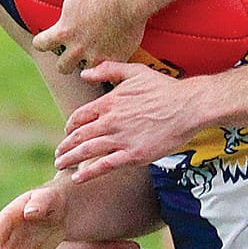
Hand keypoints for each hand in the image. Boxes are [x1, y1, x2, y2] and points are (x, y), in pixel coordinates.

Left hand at [28, 0, 145, 75]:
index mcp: (63, 32)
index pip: (41, 45)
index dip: (42, 42)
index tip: (47, 40)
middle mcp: (77, 49)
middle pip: (62, 67)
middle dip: (65, 61)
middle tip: (73, 53)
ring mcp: (97, 56)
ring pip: (86, 73)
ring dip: (87, 66)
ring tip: (94, 58)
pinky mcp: (116, 59)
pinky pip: (110, 73)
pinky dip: (110, 68)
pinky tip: (113, 62)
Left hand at [56, 61, 204, 180]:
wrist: (188, 107)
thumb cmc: (165, 89)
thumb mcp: (135, 72)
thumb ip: (108, 70)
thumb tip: (85, 73)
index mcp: (109, 102)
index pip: (80, 116)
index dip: (71, 126)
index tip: (68, 133)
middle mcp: (111, 121)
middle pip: (79, 136)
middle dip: (66, 146)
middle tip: (59, 154)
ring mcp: (121, 139)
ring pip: (87, 151)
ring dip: (70, 160)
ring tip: (60, 166)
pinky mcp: (133, 155)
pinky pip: (104, 166)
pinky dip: (88, 173)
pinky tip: (78, 179)